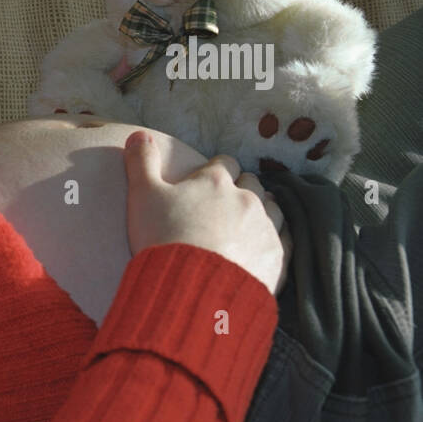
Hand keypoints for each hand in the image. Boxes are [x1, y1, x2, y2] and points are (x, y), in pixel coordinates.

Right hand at [123, 131, 287, 295]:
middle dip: (239, 189)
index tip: (203, 183)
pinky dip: (275, 239)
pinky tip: (263, 245)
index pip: (224, 163)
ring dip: (261, 211)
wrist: (191, 287)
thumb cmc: (163, 237)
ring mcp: (265, 228)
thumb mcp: (142, 196)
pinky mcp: (276, 257)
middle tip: (221, 206)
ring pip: (273, 209)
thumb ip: (141, 162)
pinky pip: (285, 240)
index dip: (214, 171)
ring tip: (244, 224)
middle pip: (251, 183)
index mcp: (216, 181)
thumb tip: (137, 133)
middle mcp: (247, 199)